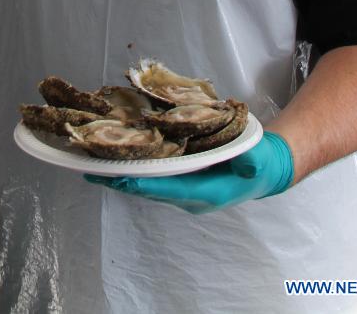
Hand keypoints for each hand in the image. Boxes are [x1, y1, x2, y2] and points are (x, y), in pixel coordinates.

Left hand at [84, 131, 293, 214]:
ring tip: (94, 165)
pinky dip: (134, 170)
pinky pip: (152, 179)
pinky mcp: (179, 183)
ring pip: (147, 186)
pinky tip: (115, 160)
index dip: (146, 183)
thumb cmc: (259, 164)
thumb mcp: (259, 160)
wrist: (262, 172)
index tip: (122, 177)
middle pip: (150, 190)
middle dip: (123, 180)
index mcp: (208, 192)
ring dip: (123, 177)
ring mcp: (183, 192)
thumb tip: (248, 162)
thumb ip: (252, 162)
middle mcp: (190, 197)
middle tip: (94, 170)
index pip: (171, 189)